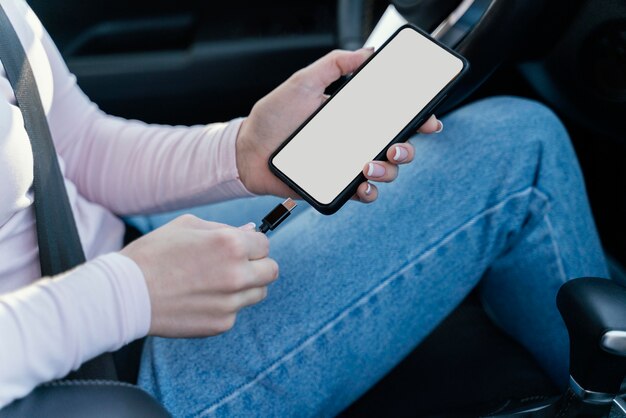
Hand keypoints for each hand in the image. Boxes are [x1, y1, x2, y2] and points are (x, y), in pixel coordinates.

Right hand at [120, 215, 277, 337]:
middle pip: (271, 271)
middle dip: (257, 265)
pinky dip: (225, 305)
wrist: (124, 294)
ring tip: (215, 281)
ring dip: (246, 286)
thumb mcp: (187, 226)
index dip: (251, 244)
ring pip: (259, 293)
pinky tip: (201, 298)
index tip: (239, 247)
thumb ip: (224, 228)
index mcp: (230, 244)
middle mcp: (236, 274)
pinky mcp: (221, 324)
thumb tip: (250, 232)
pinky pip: (236, 311)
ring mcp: (230, 302)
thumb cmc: (153, 254)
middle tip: (237, 265)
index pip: (265, 244)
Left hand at [236, 48, 442, 202]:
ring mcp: (346, 165)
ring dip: (388, 171)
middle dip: (407, 149)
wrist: (247, 150)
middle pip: (397, 147)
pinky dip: (368, 192)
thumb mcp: (303, 82)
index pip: (393, 118)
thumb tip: (367, 52)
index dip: (417, 119)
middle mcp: (355, 142)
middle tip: (396, 146)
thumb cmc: (272, 117)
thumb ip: (334, 64)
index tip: (429, 120)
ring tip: (369, 165)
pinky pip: (362, 193)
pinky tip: (363, 185)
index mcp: (353, 117)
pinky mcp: (335, 186)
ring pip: (385, 172)